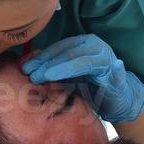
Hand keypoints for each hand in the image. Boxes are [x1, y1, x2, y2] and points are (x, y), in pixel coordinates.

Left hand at [21, 34, 143, 122]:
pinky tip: (115, 66)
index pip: (59, 48)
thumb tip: (25, 65)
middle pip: (67, 53)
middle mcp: (95, 46)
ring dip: (62, 69)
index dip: (41, 57)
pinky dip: (115, 69)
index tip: (25, 66)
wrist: (115, 99)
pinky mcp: (118, 74)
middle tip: (31, 74)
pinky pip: (115, 72)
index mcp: (82, 43)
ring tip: (46, 76)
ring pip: (82, 61)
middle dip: (47, 64)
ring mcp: (108, 58)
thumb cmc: (87, 86)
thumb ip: (51, 68)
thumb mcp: (66, 76)